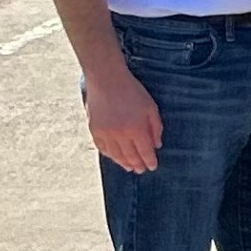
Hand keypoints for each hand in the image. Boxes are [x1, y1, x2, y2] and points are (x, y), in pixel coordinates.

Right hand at [81, 59, 161, 173]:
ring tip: (129, 167)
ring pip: (115, 155)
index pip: (145, 152)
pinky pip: (102, 148)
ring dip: (123, 163)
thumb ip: (155, 127)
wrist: (106, 80)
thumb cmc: (132, 91)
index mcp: (136, 129)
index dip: (149, 161)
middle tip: (141, 170)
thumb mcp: (150, 107)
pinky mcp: (94, 130)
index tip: (152, 167)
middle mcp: (120, 135)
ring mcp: (105, 134)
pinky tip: (115, 157)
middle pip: (130, 156)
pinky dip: (110, 155)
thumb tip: (157, 145)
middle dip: (137, 165)